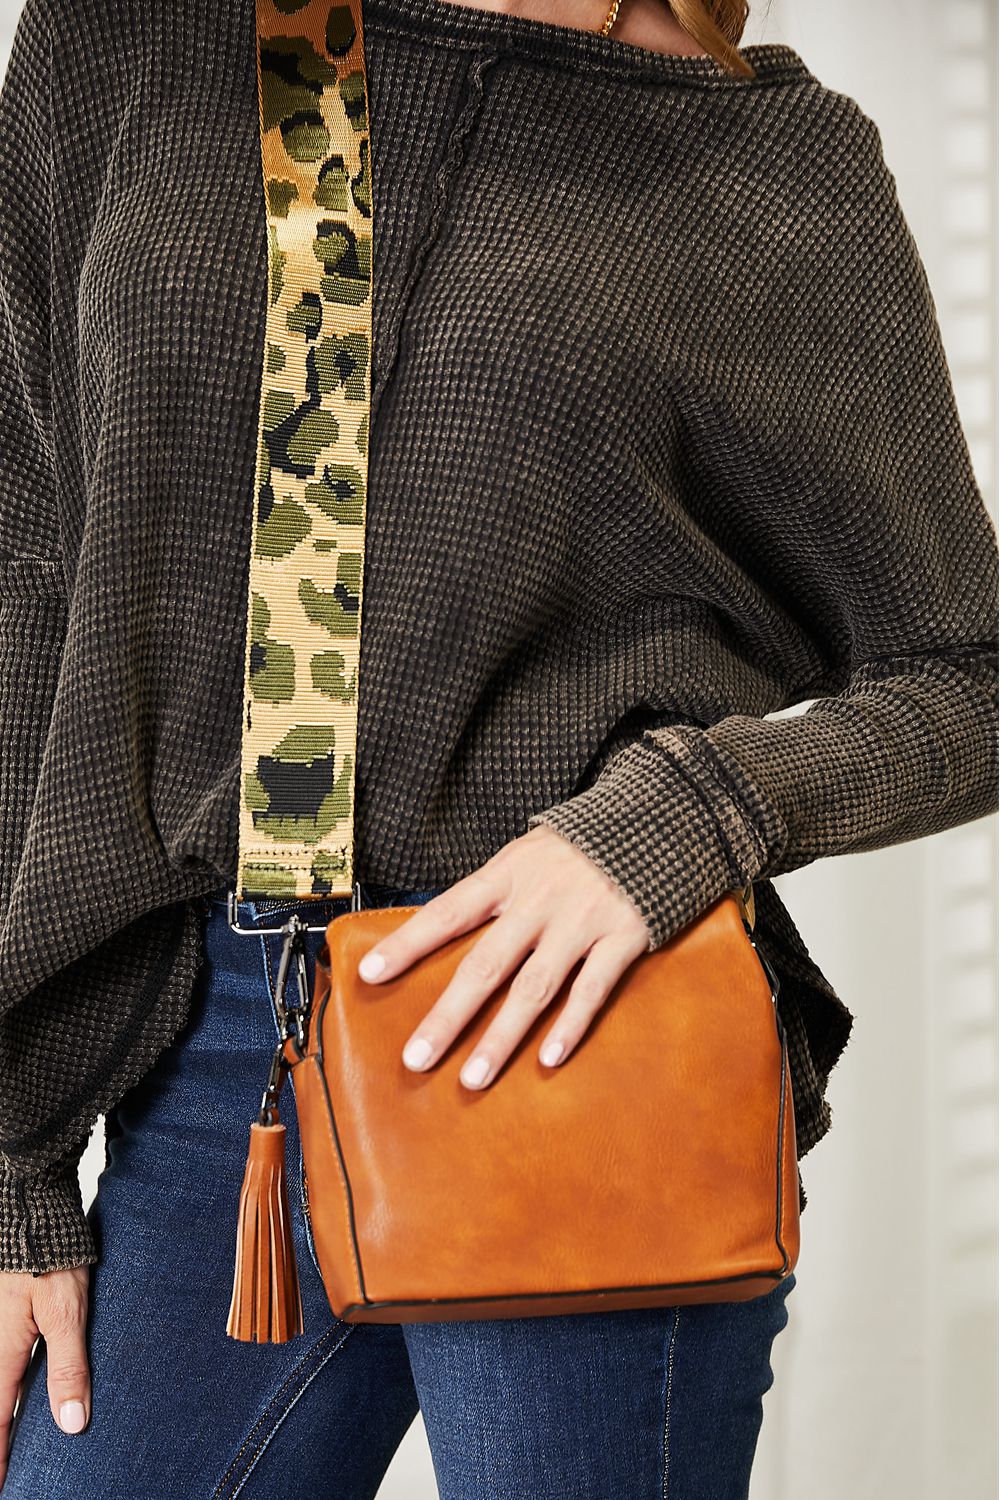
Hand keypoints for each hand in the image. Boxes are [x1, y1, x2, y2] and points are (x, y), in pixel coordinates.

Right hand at [0, 1264, 90, 1487]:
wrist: (33, 1208)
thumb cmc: (52, 1258)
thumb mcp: (67, 1315)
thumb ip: (68, 1368)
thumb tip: (72, 1423)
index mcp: (3, 1354)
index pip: (0, 1420)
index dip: (2, 1456)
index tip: (6, 1485)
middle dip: (3, 1436)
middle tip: (11, 1468)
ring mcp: (0, 1329)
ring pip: (3, 1381)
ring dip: (10, 1408)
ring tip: (19, 1436)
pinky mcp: (8, 1312)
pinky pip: (8, 1360)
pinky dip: (14, 1383)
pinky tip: (28, 1386)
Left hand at [357, 825, 649, 1087]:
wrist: (657, 817)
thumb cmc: (581, 845)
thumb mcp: (528, 854)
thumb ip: (496, 895)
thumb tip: (442, 936)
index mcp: (509, 873)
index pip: (448, 911)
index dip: (408, 943)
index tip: (370, 974)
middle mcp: (540, 898)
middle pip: (485, 964)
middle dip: (447, 1016)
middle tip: (416, 1059)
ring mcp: (583, 920)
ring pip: (534, 988)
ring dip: (500, 1037)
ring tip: (472, 1078)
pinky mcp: (625, 935)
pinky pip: (593, 989)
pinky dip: (571, 1026)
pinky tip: (549, 1060)